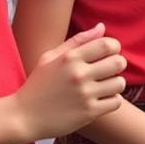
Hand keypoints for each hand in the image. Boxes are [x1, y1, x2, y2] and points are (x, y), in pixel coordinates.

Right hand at [16, 24, 126, 138]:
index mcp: (70, 58)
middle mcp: (79, 74)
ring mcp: (84, 94)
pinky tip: (100, 99)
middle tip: (108, 70)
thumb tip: (102, 27)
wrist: (24, 117)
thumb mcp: (50, 57)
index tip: (108, 54)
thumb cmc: (38, 84)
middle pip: (118, 62)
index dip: (114, 47)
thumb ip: (77, 40)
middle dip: (117, 64)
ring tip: (104, 86)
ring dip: (115, 84)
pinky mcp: (89, 112)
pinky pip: (116, 102)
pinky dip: (111, 100)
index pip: (107, 45)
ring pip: (119, 83)